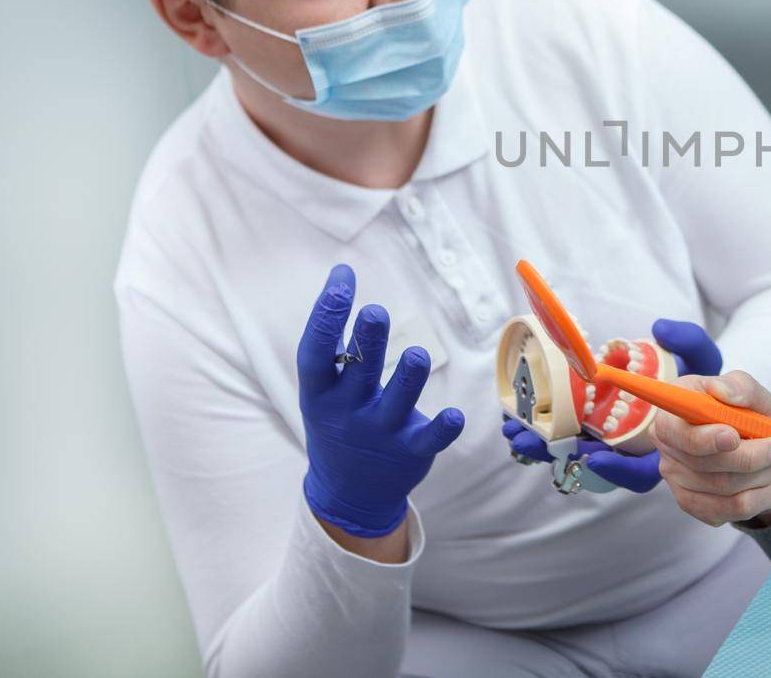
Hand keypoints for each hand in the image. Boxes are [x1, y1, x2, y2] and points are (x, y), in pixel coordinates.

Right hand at [298, 264, 465, 537]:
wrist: (349, 494)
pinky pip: (431, 438)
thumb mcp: (323, 389)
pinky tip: (455, 415)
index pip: (315, 351)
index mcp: (320, 394)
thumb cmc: (338, 421)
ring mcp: (381, 433)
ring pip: (399, 399)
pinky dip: (444, 428)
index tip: (343, 278)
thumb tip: (341, 276)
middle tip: (376, 312)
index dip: (326, 314)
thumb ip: (334, 340)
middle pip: (360, 370)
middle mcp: (348, 412)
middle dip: (368, 340)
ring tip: (416, 354)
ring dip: (409, 376)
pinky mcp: (412, 450)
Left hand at [502, 317, 721, 492]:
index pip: (642, 472)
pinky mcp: (602, 430)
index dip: (619, 469)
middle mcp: (637, 452)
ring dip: (543, 443)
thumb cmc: (707, 380)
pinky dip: (546, 428)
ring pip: (578, 452)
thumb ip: (691, 342)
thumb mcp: (707, 360)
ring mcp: (618, 443)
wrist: (707, 391)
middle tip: (527, 441)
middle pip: (597, 465)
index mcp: (667, 447)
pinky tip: (520, 417)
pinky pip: (572, 435)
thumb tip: (659, 328)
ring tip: (513, 427)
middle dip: (559, 455)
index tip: (595, 458)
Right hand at [650, 370, 770, 526]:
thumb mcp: (762, 397)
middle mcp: (669, 443)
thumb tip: (720, 390)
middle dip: (750, 457)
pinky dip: (761, 498)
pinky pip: (730, 510)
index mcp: (678, 407)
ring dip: (760, 476)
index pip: (673, 429)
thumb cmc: (761, 419)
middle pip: (703, 463)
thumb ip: (742, 387)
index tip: (733, 437)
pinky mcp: (693, 504)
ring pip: (722, 488)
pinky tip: (768, 484)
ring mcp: (677, 477)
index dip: (703, 437)